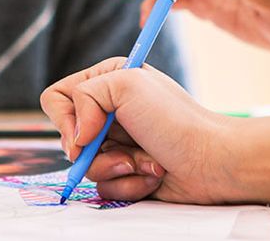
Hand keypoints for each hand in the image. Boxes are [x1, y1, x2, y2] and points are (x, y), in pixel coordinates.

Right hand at [40, 57, 239, 203]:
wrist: (212, 161)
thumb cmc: (175, 119)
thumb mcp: (126, 85)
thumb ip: (84, 97)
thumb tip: (75, 138)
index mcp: (108, 81)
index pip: (57, 98)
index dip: (66, 119)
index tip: (87, 133)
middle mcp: (109, 112)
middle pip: (68, 137)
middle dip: (97, 149)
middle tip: (123, 149)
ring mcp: (117, 144)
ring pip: (86, 167)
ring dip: (118, 167)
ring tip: (146, 161)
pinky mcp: (127, 172)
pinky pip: (105, 186)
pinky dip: (129, 184)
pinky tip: (152, 175)